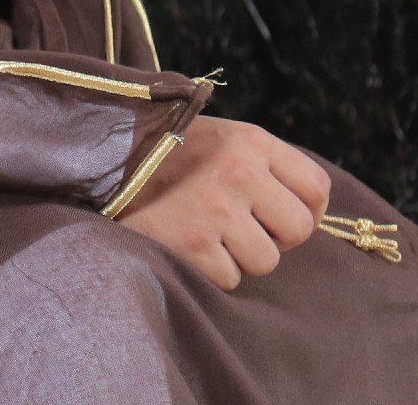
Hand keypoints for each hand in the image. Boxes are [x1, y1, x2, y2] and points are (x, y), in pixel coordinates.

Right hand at [115, 116, 332, 290]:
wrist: (101, 161)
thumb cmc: (167, 154)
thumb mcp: (219, 139)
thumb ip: (262, 164)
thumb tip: (308, 209)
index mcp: (251, 141)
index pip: (316, 187)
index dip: (306, 208)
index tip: (281, 215)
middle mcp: (239, 172)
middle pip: (299, 229)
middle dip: (274, 236)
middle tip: (240, 226)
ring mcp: (217, 210)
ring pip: (265, 261)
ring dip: (239, 255)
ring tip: (205, 230)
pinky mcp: (195, 245)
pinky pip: (229, 277)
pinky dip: (209, 268)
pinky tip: (185, 241)